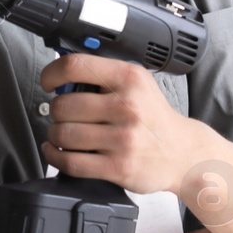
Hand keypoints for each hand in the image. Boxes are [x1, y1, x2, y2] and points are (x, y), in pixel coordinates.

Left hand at [38, 52, 215, 195]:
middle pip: (64, 105)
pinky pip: (71, 162)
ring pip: (63, 134)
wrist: (184, 152)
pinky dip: (56, 156)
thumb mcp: (138, 84)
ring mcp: (124, 138)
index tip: (49, 82)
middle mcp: (128, 106)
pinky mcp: (119, 166)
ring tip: (61, 134)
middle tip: (62, 115)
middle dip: (56, 111)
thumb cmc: (154, 118)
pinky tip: (57, 151)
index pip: (76, 66)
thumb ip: (104, 75)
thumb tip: (61, 73)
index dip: (52, 73)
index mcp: (130, 78)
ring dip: (54, 135)